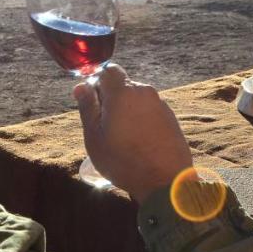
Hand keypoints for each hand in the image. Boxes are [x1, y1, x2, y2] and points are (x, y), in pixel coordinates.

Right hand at [73, 64, 193, 201]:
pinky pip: (150, 110)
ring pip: (137, 99)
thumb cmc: (123, 161)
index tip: (94, 103)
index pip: (108, 70)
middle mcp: (144, 92)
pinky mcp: (171, 117)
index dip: (98, 82)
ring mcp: (161, 104)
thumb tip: (81, 86)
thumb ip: (87, 108)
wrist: (165, 181)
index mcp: (123, 93)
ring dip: (128, 110)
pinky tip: (140, 142)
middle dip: (112, 99)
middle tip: (106, 127)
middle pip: (123, 85)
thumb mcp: (95, 137)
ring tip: (124, 138)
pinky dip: (142, 119)